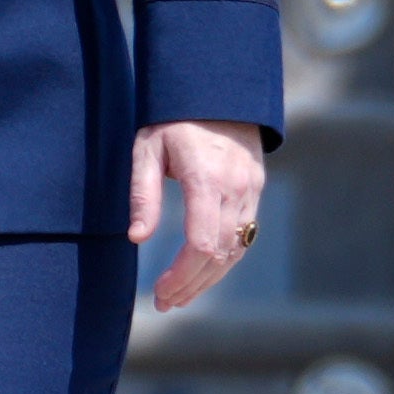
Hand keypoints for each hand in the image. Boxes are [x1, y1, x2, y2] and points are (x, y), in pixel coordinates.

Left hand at [132, 121, 268, 313]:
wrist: (216, 90)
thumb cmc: (172, 119)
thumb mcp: (147, 149)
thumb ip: (143, 194)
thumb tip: (137, 239)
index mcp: (206, 179)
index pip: (202, 244)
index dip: (182, 276)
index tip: (159, 291)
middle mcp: (236, 188)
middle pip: (220, 255)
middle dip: (192, 285)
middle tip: (165, 303)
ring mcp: (251, 190)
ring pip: (237, 250)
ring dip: (209, 279)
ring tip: (180, 295)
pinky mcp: (256, 190)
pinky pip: (244, 235)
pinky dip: (224, 260)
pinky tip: (202, 272)